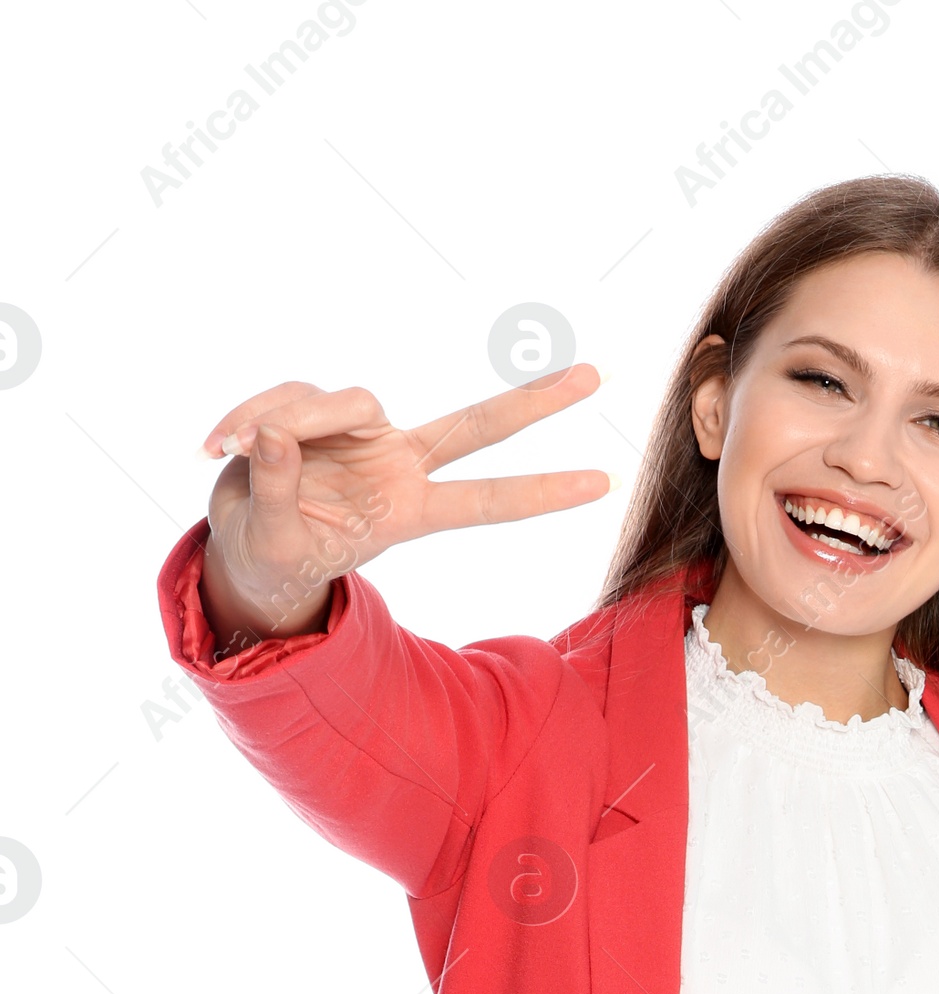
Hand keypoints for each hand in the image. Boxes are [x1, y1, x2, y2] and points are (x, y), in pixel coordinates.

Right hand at [197, 369, 609, 644]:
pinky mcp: (319, 408)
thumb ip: (281, 490)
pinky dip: (249, 416)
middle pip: (476, 425)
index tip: (605, 484)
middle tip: (600, 377)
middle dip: (535, 402)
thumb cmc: (276, 556)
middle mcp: (396, 462)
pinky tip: (220, 443)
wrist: (244, 547)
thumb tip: (275, 433)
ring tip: (235, 450)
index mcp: (406, 510)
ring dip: (284, 420)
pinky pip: (288, 396)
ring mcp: (362, 432)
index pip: (487, 500)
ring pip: (340, 400)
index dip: (543, 492)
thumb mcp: (276, 541)